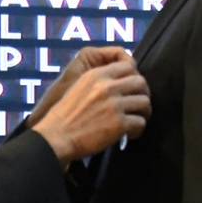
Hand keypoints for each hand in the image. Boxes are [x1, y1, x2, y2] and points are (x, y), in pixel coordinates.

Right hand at [32, 58, 150, 166]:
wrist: (57, 137)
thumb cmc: (65, 116)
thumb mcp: (78, 87)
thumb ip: (98, 81)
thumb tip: (119, 83)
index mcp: (96, 75)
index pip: (128, 66)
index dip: (134, 76)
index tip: (132, 88)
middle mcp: (107, 86)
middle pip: (141, 82)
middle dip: (142, 94)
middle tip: (137, 105)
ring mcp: (115, 105)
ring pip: (145, 102)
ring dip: (143, 112)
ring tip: (135, 120)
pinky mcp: (119, 124)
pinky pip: (140, 123)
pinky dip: (137, 130)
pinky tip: (129, 134)